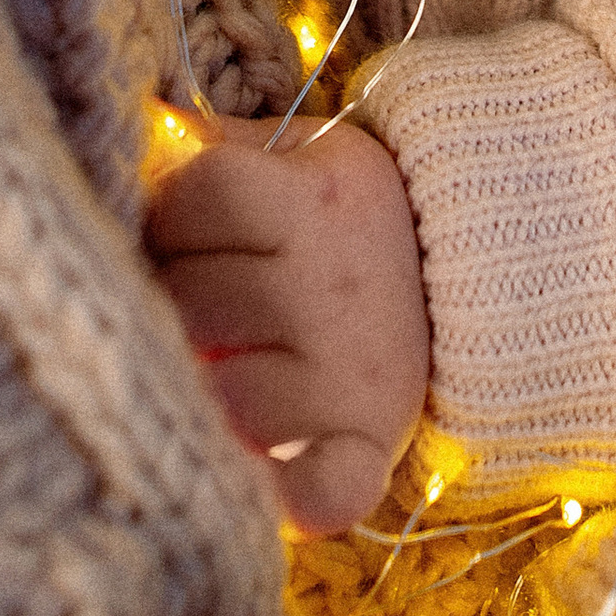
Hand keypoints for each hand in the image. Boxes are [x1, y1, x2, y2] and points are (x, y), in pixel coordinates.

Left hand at [146, 114, 430, 532]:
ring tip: (238, 362)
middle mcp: (332, 281)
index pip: (193, 194)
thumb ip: (218, 142)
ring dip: (209, 384)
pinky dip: (291, 497)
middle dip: (178, 301)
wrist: (477, 283)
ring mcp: (348, 369)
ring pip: (216, 387)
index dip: (172, 215)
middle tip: (212, 303)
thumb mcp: (304, 156)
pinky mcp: (365, 443)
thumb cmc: (352, 220)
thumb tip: (137, 118)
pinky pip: (314, 487)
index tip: (189, 234)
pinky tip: (268, 489)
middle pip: (189, 294)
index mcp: (314, 198)